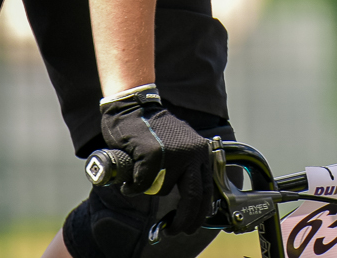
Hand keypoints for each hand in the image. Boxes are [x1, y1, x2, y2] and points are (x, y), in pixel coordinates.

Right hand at [98, 86, 213, 233]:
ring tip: (140, 178)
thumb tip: (191, 201)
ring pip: (162, 189)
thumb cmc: (154, 130)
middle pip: (192, 196)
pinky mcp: (153, 155)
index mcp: (201, 152)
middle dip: (183, 218)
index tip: (191, 226)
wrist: (134, 106)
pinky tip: (130, 177)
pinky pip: (142, 183)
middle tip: (173, 230)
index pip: (207, 189)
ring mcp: (173, 153)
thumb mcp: (182, 146)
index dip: (200, 212)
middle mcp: (192, 152)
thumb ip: (188, 167)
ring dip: (149, 189)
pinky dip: (133, 186)